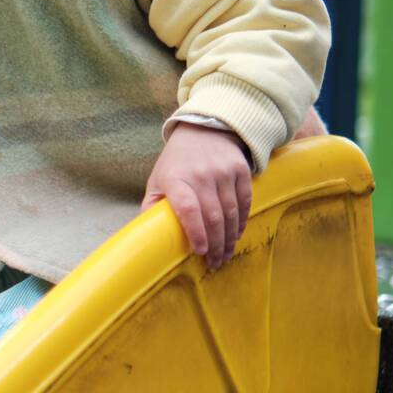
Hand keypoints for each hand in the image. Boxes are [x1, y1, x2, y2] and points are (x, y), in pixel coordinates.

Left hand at [142, 124, 251, 268]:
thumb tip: (147, 236)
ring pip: (231, 213)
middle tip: (214, 263)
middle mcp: (201, 175)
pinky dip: (242, 222)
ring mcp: (223, 172)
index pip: (188, 209)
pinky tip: (236, 235)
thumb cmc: (176, 162)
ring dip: (229, 238)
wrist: (203, 129)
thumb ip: (152, 207)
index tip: (199, 252)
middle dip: (215, 245)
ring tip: (225, 254)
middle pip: (213, 217)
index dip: (196, 232)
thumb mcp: (157, 180)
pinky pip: (245, 202)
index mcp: (176, 179)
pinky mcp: (241, 170)